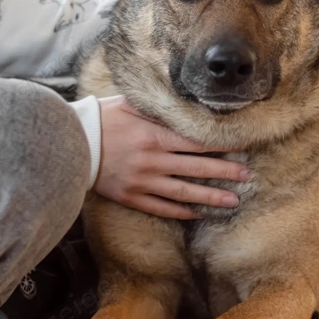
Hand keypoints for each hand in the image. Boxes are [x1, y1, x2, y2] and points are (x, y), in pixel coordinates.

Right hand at [93, 96, 248, 219]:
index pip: (197, 142)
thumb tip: (185, 107)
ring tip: (233, 201)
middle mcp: (153, 160)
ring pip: (184, 193)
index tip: (242, 148)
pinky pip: (162, 208)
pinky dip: (182, 212)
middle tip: (248, 177)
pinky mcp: (132, 197)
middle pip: (197, 168)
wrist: (70, 144)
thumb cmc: (101, 119)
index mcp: (154, 135)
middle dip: (225, 173)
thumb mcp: (130, 105)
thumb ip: (158, 109)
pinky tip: (199, 213)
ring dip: (211, 197)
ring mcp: (143, 181)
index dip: (221, 146)